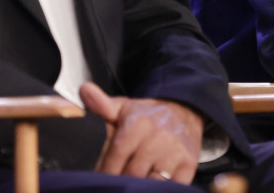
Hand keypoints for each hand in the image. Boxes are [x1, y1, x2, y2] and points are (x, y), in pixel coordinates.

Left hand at [81, 81, 203, 183]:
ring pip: (151, 183)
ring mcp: (175, 151)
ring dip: (142, 185)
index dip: (106, 174)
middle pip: (132, 175)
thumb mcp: (122, 107)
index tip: (103, 179)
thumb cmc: (147, 115)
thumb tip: (84, 90)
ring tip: (137, 182)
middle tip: (119, 182)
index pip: (114, 161)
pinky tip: (154, 182)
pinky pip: (173, 186)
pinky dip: (162, 188)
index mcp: (137, 125)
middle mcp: (157, 137)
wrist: (185, 110)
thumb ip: (100, 104)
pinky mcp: (189, 163)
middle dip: (123, 181)